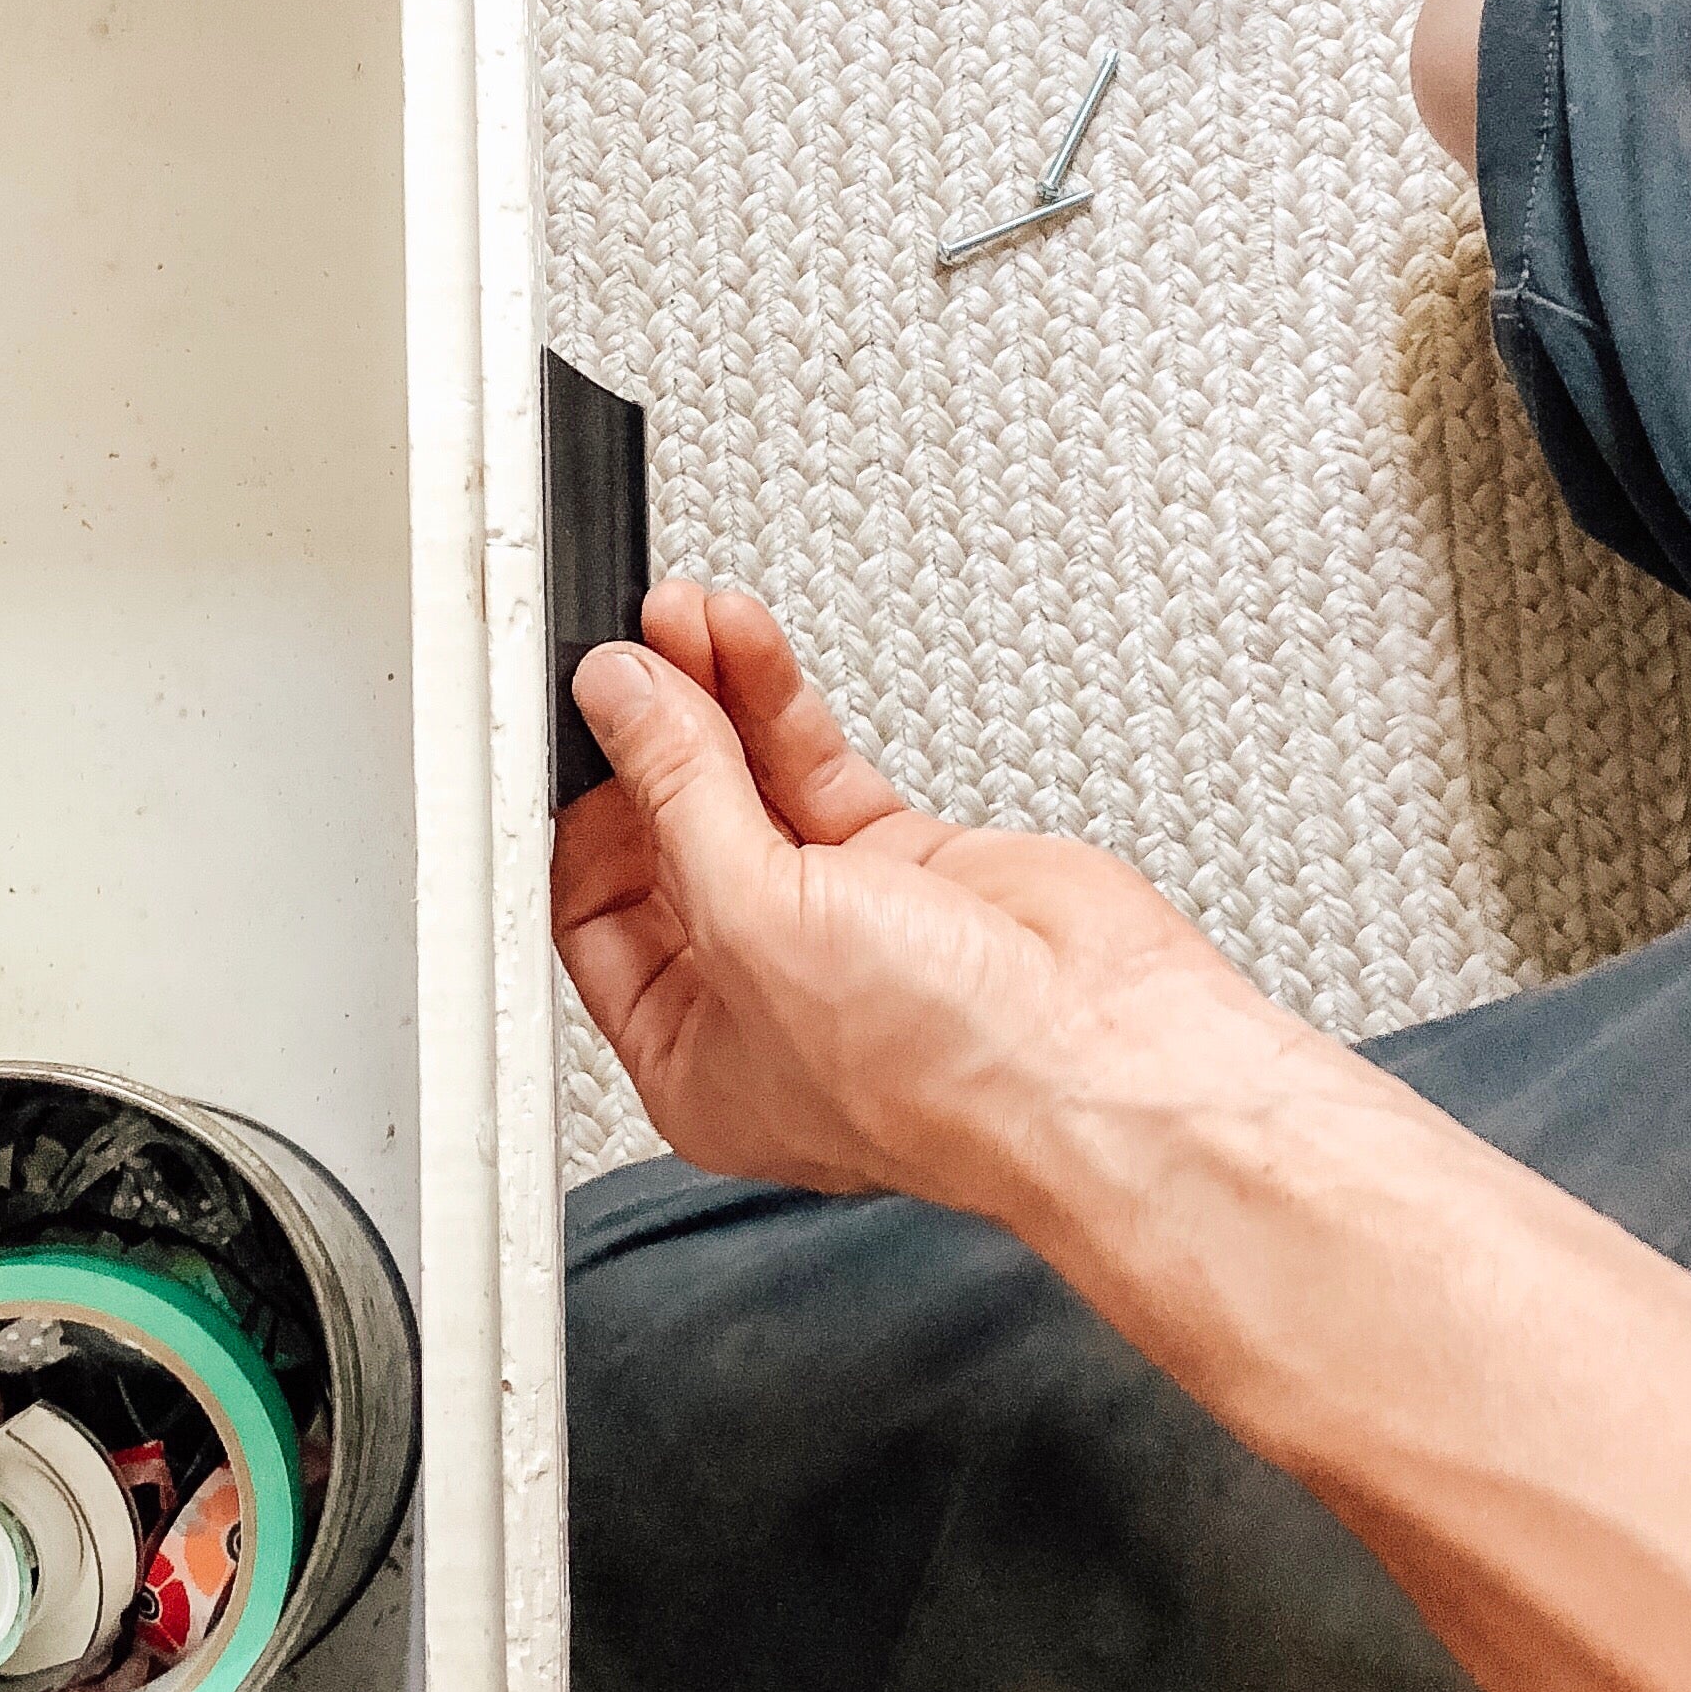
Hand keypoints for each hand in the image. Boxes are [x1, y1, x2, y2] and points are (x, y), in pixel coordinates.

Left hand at [551, 583, 1267, 1213]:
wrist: (1115, 1062)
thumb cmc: (953, 1076)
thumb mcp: (759, 924)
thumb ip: (683, 795)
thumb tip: (624, 703)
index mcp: (695, 1060)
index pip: (593, 913)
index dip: (580, 810)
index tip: (576, 721)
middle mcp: (760, 994)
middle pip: (669, 835)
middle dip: (648, 734)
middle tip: (629, 650)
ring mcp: (838, 922)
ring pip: (743, 786)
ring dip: (709, 697)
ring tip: (681, 615)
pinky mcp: (906, 864)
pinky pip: (814, 768)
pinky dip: (776, 702)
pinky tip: (742, 641)